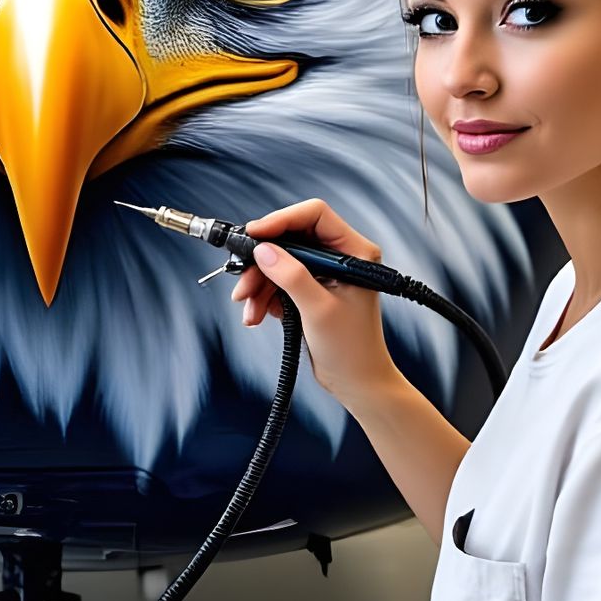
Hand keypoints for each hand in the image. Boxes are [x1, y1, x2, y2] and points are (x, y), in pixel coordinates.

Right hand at [232, 198, 397, 407]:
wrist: (357, 384)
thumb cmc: (353, 350)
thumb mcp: (319, 310)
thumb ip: (291, 276)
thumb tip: (264, 250)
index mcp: (354, 251)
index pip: (315, 215)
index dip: (282, 220)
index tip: (255, 234)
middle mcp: (340, 256)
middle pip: (291, 238)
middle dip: (263, 261)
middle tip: (243, 279)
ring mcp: (324, 273)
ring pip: (280, 261)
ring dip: (259, 283)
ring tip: (248, 307)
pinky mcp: (310, 288)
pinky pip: (279, 280)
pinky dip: (264, 295)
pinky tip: (257, 313)